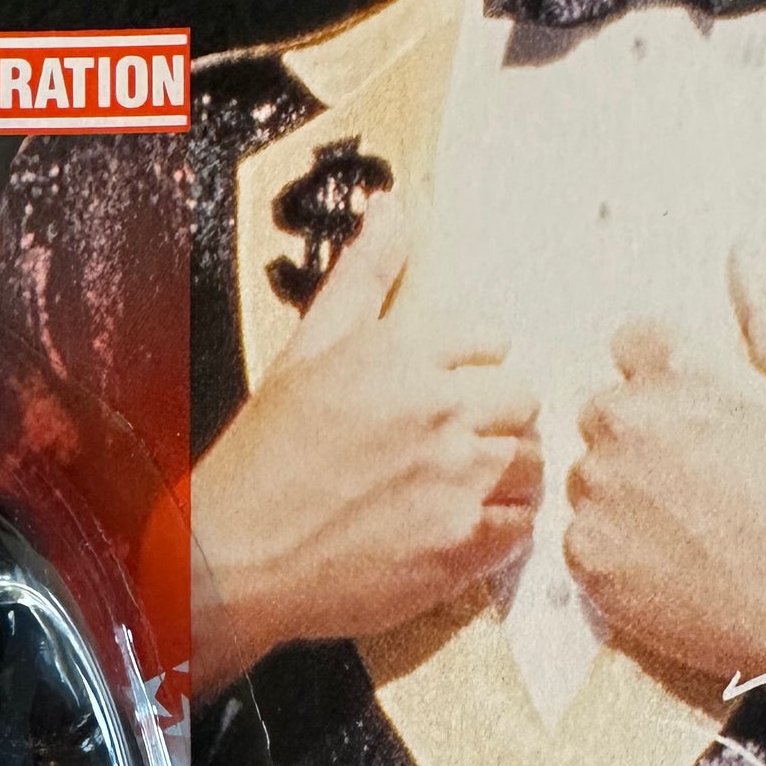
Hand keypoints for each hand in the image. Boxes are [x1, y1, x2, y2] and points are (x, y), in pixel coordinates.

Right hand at [192, 194, 541, 692]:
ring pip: (530, 463)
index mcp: (401, 352)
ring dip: (506, 474)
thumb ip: (363, 275)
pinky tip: (463, 527)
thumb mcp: (306, 349)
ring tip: (464, 487)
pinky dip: (502, 528)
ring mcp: (456, 479)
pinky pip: (521, 526)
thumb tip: (394, 207)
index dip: (472, 366)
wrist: (234, 558)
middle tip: (457, 444)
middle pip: (522, 399)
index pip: (491, 337)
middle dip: (495, 419)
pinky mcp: (462, 544)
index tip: (448, 391)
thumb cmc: (264, 458)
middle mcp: (438, 408)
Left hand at [564, 263, 765, 736]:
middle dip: (639, 435)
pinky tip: (668, 565)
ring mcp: (599, 489)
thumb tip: (742, 249)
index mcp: (679, 367)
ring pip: (588, 474)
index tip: (702, 420)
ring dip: (622, 493)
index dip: (668, 381)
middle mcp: (625, 418)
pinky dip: (614, 551)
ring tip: (687, 529)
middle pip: (602, 409)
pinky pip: (580, 537)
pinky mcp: (585, 555)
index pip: (631, 344)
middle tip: (698, 483)